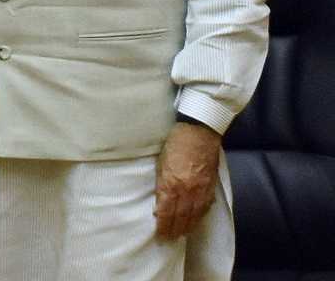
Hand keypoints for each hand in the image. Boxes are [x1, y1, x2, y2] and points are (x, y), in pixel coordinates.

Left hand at [154, 121, 221, 239]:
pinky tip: (196, 220)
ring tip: (182, 235)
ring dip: (188, 227)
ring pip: (195, 215)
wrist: (200, 132)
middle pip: (181, 217)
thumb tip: (161, 201)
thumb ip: (162, 183)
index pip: (166, 213)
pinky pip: (206, 206)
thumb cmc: (175, 143)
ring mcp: (201, 190)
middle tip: (170, 239)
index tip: (160, 235)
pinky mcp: (211, 186)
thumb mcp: (161, 163)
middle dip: (175, 230)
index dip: (163, 226)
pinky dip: (200, 216)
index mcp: (171, 184)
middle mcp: (187, 191)